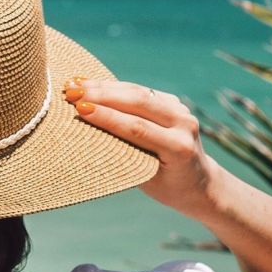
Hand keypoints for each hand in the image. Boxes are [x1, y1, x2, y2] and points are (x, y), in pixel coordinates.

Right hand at [64, 76, 217, 213]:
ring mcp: (181, 110)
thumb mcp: (146, 178)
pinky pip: (141, 91)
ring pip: (139, 92)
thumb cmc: (167, 187)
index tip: (80, 109)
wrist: (200, 182)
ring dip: (105, 87)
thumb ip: (126, 154)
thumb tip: (91, 134)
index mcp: (179, 148)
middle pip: (139, 103)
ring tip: (75, 85)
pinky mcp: (173, 102)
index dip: (107, 117)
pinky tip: (92, 84)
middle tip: (71, 93)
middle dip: (102, 96)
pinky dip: (115, 87)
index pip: (137, 128)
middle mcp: (184, 125)